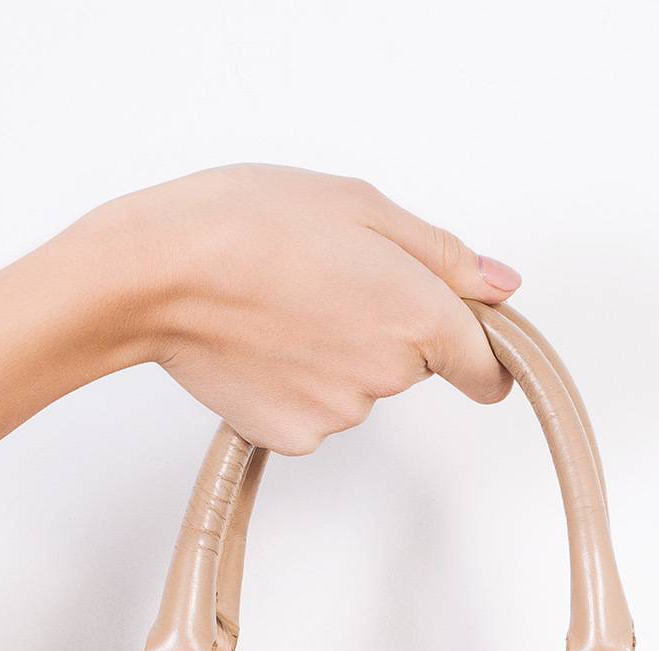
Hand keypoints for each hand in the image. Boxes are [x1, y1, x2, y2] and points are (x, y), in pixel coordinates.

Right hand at [64, 164, 521, 454]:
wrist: (158, 275)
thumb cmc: (247, 223)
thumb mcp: (359, 205)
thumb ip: (442, 255)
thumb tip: (499, 285)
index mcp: (419, 312)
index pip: (486, 366)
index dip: (480, 353)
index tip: (472, 349)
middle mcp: (390, 374)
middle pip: (414, 366)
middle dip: (386, 330)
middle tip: (327, 283)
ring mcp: (342, 414)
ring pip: (361, 389)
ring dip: (336, 356)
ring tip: (282, 308)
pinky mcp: (296, 437)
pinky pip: (315, 414)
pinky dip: (296, 387)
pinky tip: (262, 345)